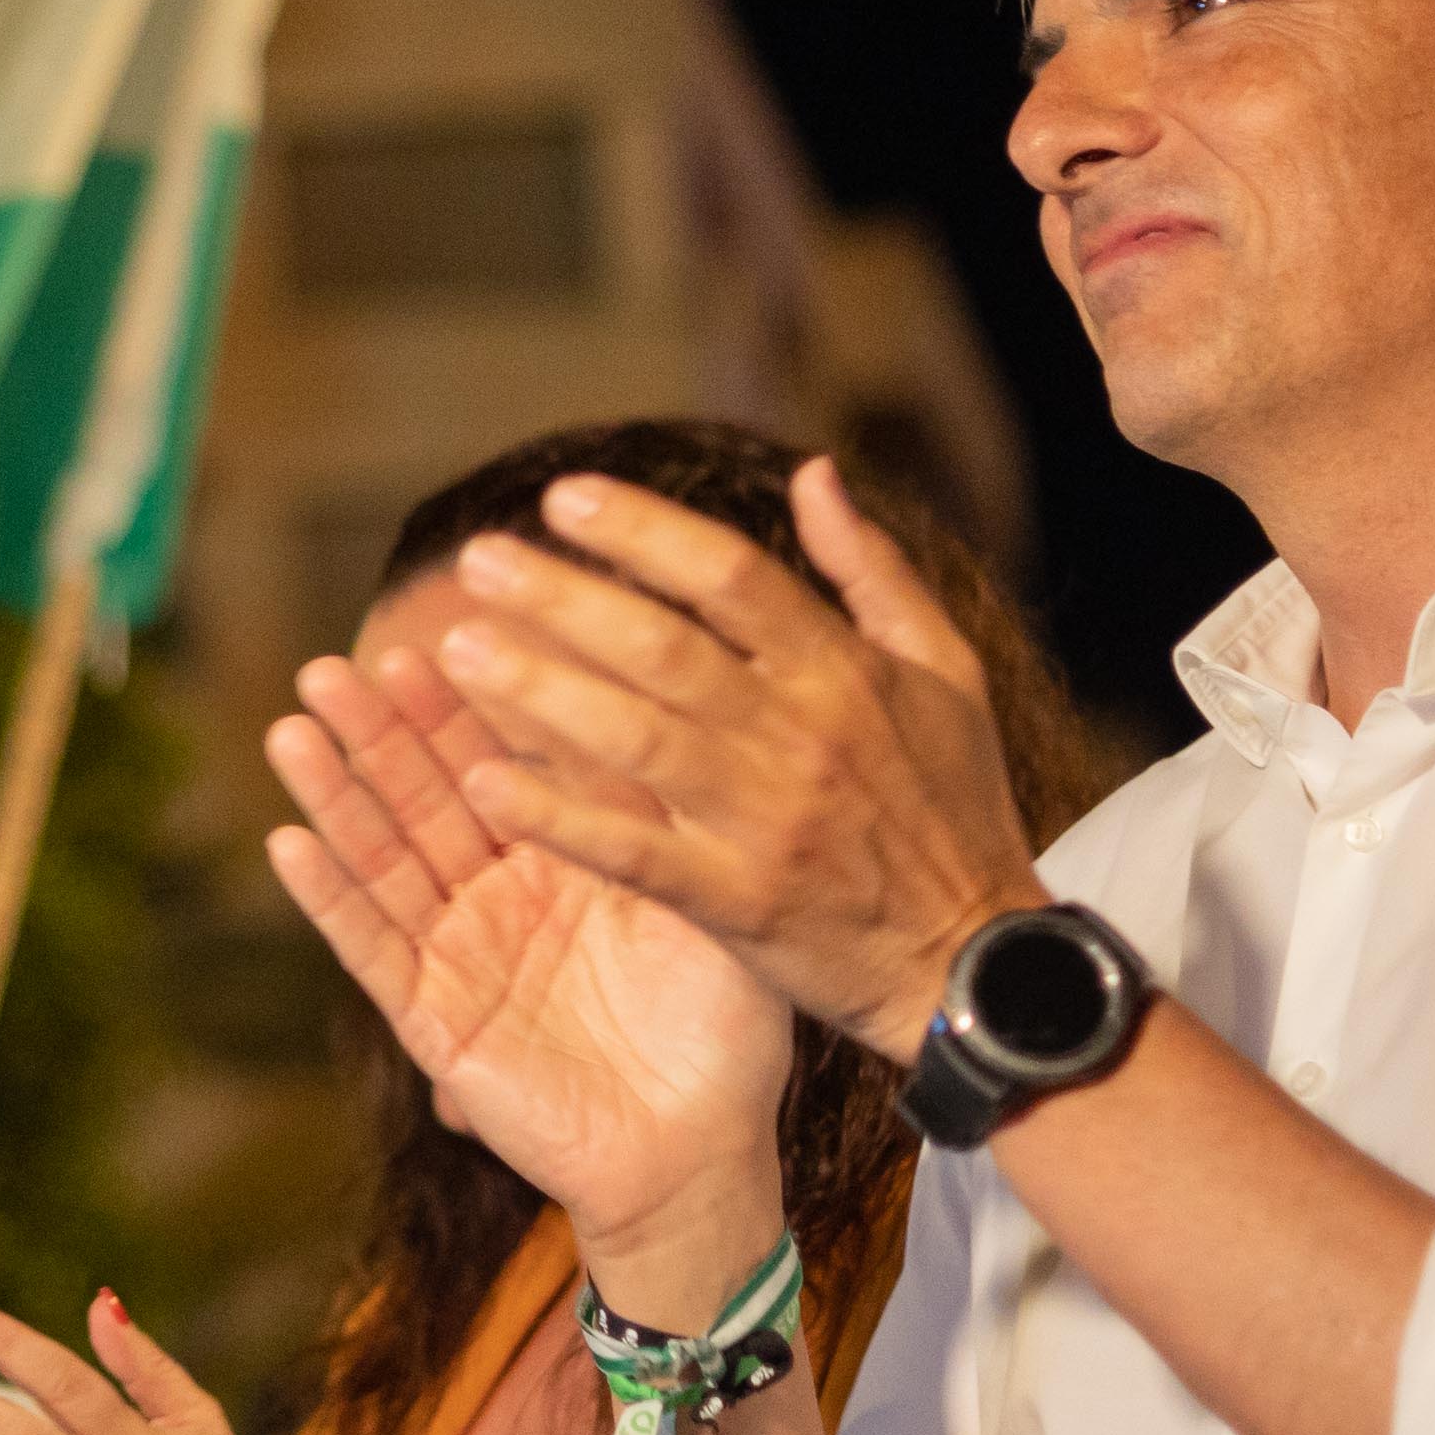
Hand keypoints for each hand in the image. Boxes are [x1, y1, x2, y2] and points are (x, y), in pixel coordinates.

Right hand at [265, 641, 794, 1309]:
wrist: (705, 1153)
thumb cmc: (724, 1030)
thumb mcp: (704, 898)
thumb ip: (660, 816)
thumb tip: (645, 697)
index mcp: (565, 859)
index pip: (502, 762)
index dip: (464, 703)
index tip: (433, 629)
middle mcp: (501, 897)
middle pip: (428, 797)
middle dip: (380, 731)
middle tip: (336, 662)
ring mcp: (461, 956)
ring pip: (385, 860)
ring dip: (336, 795)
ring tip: (294, 726)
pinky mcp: (436, 1021)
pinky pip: (375, 951)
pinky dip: (330, 898)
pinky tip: (288, 840)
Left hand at [425, 458, 1050, 1053]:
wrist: (978, 963)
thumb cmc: (954, 807)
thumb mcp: (944, 672)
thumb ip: (872, 570)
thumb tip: (815, 471)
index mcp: (845, 671)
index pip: (732, 576)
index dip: (645, 531)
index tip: (565, 497)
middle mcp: (801, 734)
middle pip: (665, 647)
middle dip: (564, 597)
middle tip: (476, 560)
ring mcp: (767, 820)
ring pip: (636, 739)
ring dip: (540, 691)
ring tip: (455, 649)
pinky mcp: (741, 902)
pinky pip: (635, 853)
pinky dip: (561, 817)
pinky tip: (486, 785)